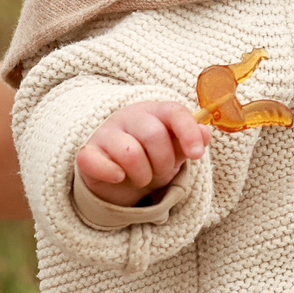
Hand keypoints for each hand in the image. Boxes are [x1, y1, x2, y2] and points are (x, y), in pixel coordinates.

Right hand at [77, 100, 208, 204]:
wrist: (117, 180)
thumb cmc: (150, 160)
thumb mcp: (174, 152)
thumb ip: (189, 141)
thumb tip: (205, 131)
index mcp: (154, 112)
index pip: (174, 111)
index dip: (188, 132)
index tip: (197, 154)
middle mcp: (129, 117)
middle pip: (154, 134)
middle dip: (163, 162)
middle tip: (160, 172)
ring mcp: (106, 133)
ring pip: (130, 153)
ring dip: (142, 174)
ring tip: (142, 177)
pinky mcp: (88, 153)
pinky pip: (100, 163)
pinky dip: (113, 175)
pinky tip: (119, 177)